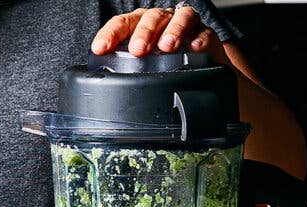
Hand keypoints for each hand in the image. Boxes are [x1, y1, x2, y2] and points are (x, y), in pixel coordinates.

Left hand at [92, 6, 219, 58]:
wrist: (201, 63)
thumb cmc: (165, 62)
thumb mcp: (143, 65)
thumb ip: (127, 70)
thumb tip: (106, 88)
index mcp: (141, 25)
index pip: (123, 24)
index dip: (111, 34)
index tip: (101, 49)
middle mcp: (161, 21)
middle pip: (151, 18)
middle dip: (143, 33)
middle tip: (138, 50)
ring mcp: (184, 25)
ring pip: (179, 18)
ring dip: (173, 30)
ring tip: (167, 47)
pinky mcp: (205, 34)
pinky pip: (204, 32)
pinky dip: (199, 38)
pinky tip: (195, 48)